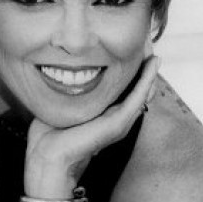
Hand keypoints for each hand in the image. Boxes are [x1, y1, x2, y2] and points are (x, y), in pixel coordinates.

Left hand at [24, 57, 160, 197]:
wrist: (47, 158)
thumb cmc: (49, 137)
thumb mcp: (61, 106)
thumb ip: (68, 92)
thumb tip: (63, 71)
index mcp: (104, 115)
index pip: (123, 90)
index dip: (130, 70)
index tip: (134, 47)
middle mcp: (116, 118)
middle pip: (137, 89)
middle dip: (144, 67)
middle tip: (150, 44)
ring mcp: (120, 121)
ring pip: (142, 91)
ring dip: (150, 70)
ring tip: (155, 49)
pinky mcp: (118, 123)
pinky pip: (138, 96)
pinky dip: (147, 79)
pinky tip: (153, 62)